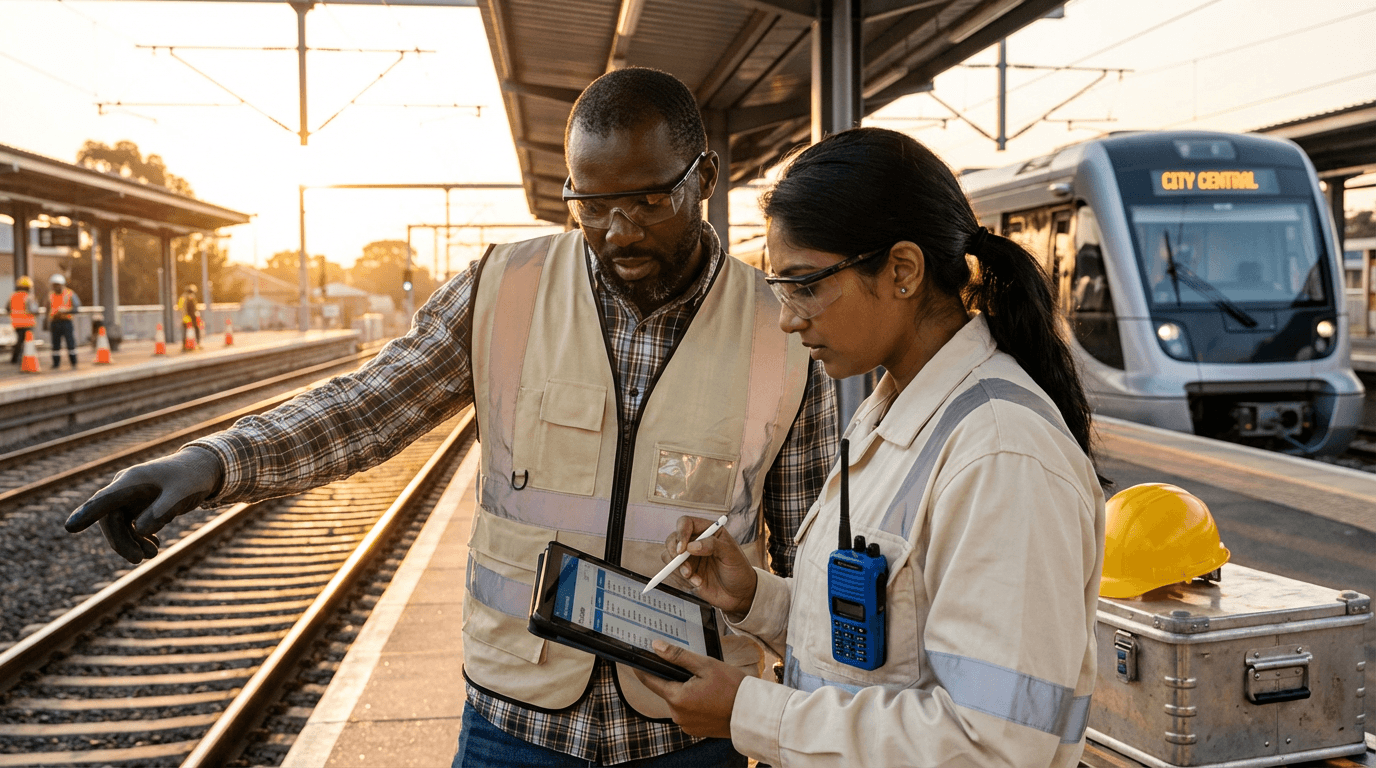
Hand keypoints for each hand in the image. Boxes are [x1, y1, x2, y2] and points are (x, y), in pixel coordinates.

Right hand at [65, 447, 223, 563]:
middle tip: (140, 560)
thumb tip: (140, 531)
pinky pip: (129, 526)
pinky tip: (153, 547)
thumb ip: (162, 512)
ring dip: (131, 543)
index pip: (104, 499)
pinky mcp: (136, 505)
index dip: (88, 514)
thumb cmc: (191, 479)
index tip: (69, 528)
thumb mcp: (182, 495)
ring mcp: (129, 497)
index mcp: (132, 480)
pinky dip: (138, 539)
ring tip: (152, 555)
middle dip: (121, 542)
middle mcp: (125, 487)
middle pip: (110, 519)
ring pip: (119, 526)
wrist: (203, 469)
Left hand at [633, 640, 745, 738]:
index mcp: (677, 698)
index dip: (642, 667)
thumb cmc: (732, 687)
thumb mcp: (706, 665)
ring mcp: (686, 724)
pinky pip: (687, 712)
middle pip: (666, 689)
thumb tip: (656, 646)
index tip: (638, 657)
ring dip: (685, 690)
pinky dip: (693, 703)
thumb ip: (678, 656)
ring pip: (678, 701)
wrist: (752, 713)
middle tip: (691, 667)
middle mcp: (677, 715)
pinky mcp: (695, 730)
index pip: (649, 680)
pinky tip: (708, 695)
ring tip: (705, 682)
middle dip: (674, 677)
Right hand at [665, 516, 756, 618]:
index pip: (686, 523)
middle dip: (674, 554)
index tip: (683, 549)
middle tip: (684, 567)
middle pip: (672, 539)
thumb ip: (713, 546)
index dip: (681, 533)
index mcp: (708, 531)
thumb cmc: (739, 570)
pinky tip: (697, 583)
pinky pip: (672, 573)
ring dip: (678, 569)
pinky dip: (681, 580)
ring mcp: (689, 557)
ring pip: (668, 556)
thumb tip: (692, 546)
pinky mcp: (685, 572)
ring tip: (693, 577)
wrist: (739, 595)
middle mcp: (695, 542)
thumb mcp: (731, 555)